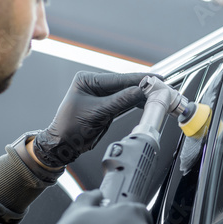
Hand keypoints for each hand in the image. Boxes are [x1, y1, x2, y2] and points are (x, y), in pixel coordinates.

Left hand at [33, 71, 154, 167]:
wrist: (63, 145)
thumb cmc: (70, 128)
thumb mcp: (97, 113)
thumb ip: (120, 101)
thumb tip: (139, 91)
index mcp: (87, 80)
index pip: (117, 78)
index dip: (137, 79)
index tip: (153, 79)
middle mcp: (94, 85)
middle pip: (123, 84)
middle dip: (141, 86)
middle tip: (158, 87)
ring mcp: (101, 96)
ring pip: (126, 93)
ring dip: (140, 95)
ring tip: (156, 94)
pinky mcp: (106, 107)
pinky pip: (124, 103)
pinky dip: (135, 103)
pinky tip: (146, 102)